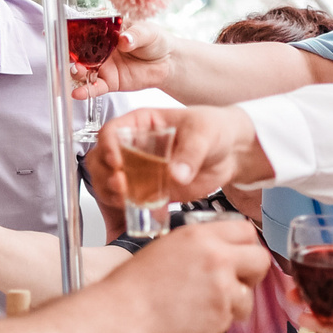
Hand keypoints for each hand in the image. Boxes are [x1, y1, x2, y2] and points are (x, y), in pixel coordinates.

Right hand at [70, 20, 173, 99]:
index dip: (76, 34)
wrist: (167, 62)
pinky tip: (77, 93)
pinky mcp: (110, 82)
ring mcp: (104, 67)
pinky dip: (86, 91)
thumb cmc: (155, 41)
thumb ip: (135, 35)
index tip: (68, 35)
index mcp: (106, 33)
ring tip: (77, 70)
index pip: (87, 32)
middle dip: (72, 55)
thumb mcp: (147, 32)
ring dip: (77, 72)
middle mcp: (101, 50)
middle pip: (81, 53)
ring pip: (85, 71)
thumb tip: (124, 39)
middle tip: (71, 55)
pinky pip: (95, 88)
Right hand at [85, 105, 271, 210]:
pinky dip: (126, 207)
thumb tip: (176, 173)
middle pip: (101, 158)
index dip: (108, 146)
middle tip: (121, 184)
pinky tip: (136, 209)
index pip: (111, 131)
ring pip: (108, 181)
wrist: (231, 154)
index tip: (117, 161)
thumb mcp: (204, 133)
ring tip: (127, 199)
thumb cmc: (215, 130)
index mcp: (141, 123)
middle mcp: (134, 146)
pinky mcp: (148, 190)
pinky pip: (127, 200)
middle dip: (105, 174)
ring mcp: (139, 170)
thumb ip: (190, 153)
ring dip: (111, 192)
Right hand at [107, 216, 270, 332]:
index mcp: (200, 236)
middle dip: (252, 273)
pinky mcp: (220, 315)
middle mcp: (216, 258)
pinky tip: (195, 317)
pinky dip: (218, 321)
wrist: (123, 315)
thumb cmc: (133, 287)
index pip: (246, 231)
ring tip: (206, 306)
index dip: (246, 246)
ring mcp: (221, 288)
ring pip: (249, 295)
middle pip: (260, 259)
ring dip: (234, 303)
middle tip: (237, 282)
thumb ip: (198, 246)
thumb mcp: (166, 248)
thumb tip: (220, 252)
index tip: (241, 256)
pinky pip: (232, 318)